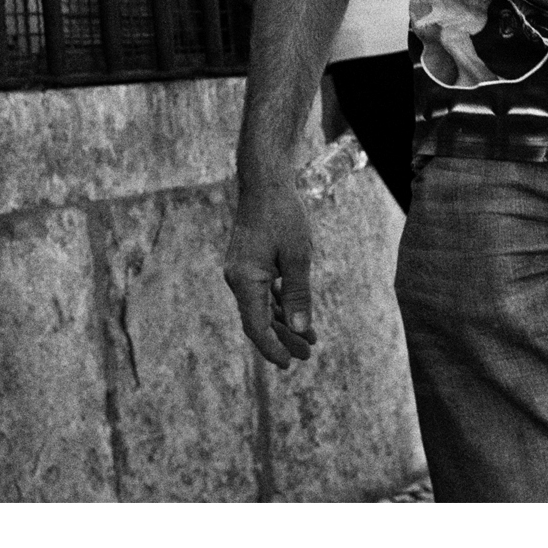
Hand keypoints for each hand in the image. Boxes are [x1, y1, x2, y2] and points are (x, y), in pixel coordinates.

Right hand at [223, 181, 317, 366]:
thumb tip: (301, 330)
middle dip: (283, 339)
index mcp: (246, 280)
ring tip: (309, 340)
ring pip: (262, 307)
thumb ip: (298, 295)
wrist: (265, 182)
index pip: (256, 326)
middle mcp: (238, 279)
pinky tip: (297, 315)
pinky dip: (279, 305)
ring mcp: (241, 271)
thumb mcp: (298, 257)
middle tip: (307, 355)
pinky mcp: (248, 263)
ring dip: (284, 323)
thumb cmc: (283, 216)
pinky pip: (262, 292)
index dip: (273, 348)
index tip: (289, 364)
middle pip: (259, 320)